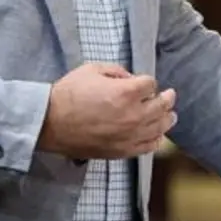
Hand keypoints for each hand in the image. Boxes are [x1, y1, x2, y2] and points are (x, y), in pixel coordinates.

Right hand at [37, 62, 176, 158]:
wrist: (50, 123)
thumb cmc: (68, 94)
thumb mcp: (92, 69)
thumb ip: (116, 71)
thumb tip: (130, 79)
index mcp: (126, 92)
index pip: (151, 84)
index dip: (146, 81)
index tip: (141, 82)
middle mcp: (133, 115)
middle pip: (162, 106)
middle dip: (167, 98)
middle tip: (169, 95)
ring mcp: (130, 135)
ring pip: (160, 127)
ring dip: (167, 119)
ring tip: (170, 115)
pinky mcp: (123, 150)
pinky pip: (149, 146)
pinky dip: (156, 139)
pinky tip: (157, 134)